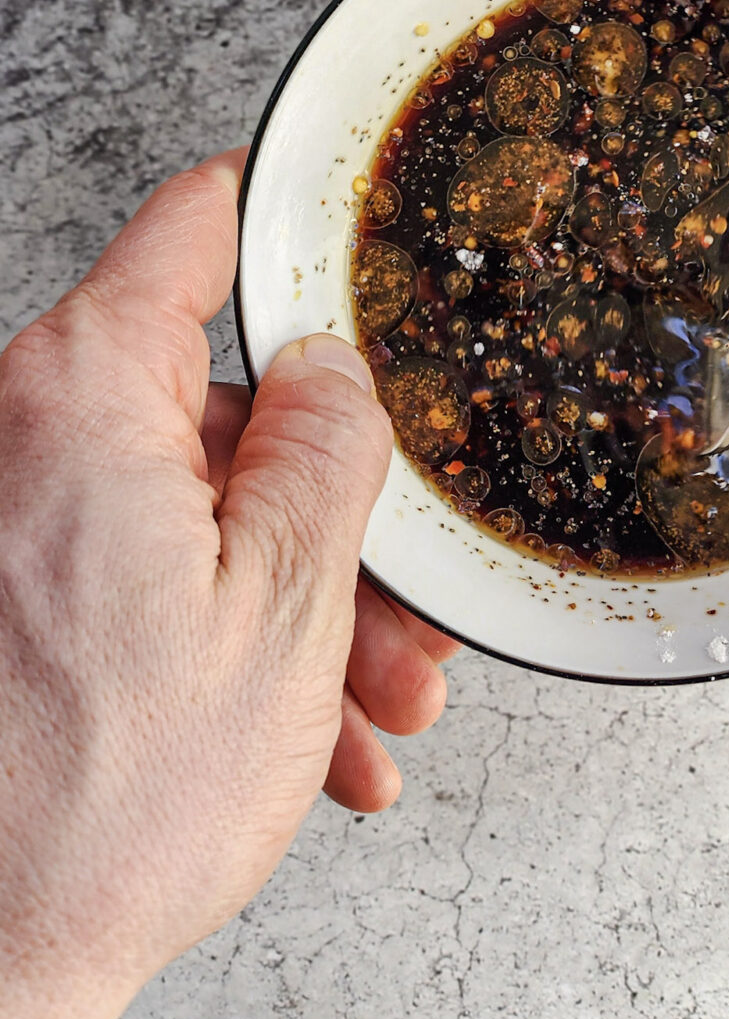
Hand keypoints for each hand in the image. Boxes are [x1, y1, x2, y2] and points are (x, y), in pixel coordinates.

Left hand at [0, 151, 455, 1018]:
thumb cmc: (103, 803)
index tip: (340, 218)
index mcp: (82, 397)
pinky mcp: (17, 592)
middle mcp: (27, 439)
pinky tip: (305, 732)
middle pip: (221, 414)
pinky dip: (234, 641)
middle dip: (332, 507)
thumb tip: (333, 369)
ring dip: (303, 600)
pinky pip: (148, 578)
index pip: (193, 231)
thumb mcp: (282, 600)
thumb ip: (324, 450)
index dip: (285, 215)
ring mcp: (17, 519)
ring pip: (200, 514)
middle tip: (400, 597)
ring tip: (367, 703)